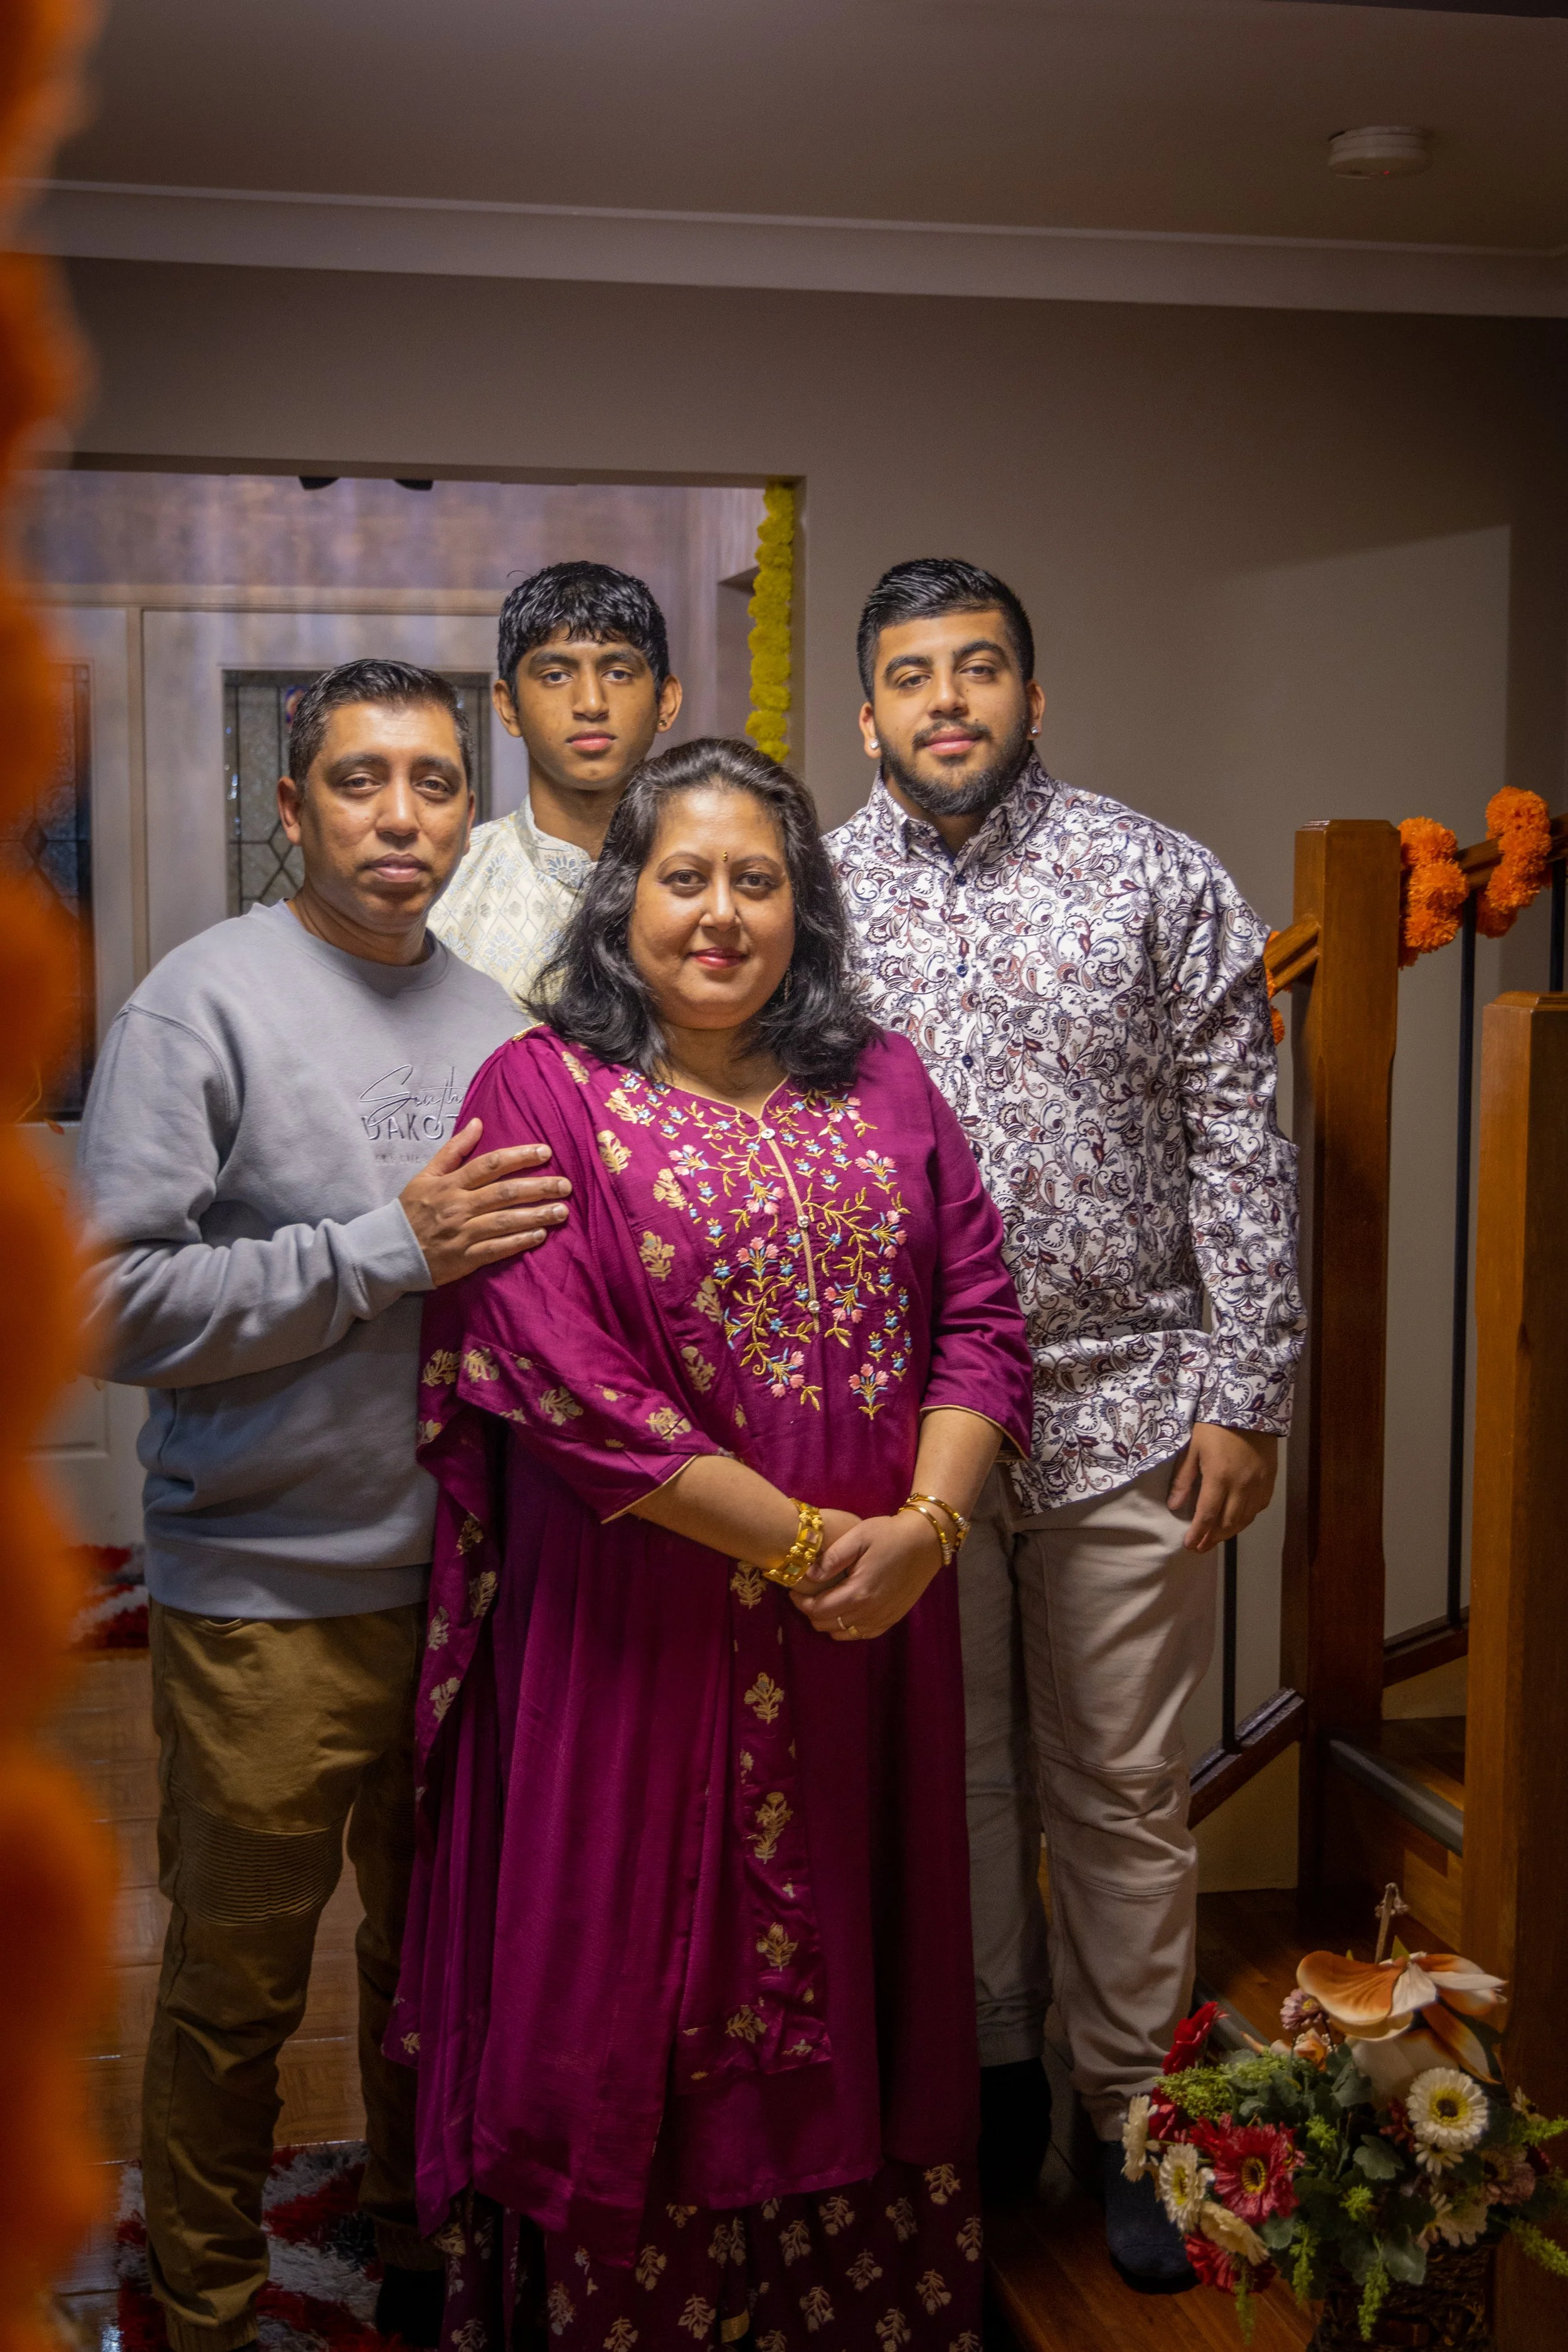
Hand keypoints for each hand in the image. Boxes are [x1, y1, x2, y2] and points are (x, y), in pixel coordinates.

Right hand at [400, 1118, 571, 1285]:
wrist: (389, 1250)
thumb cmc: (411, 1210)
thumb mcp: (426, 1175)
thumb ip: (453, 1150)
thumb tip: (478, 1122)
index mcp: (450, 1184)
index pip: (489, 1165)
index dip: (519, 1157)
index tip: (545, 1152)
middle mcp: (459, 1207)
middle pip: (504, 1193)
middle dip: (538, 1187)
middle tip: (565, 1185)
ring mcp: (462, 1233)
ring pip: (505, 1221)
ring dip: (536, 1215)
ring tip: (561, 1211)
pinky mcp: (465, 1258)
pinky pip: (497, 1249)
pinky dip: (519, 1242)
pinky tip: (540, 1236)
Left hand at [791, 1508, 944, 1641]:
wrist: (926, 1542)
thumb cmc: (889, 1534)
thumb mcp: (858, 1537)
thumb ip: (832, 1558)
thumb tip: (809, 1575)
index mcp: (859, 1591)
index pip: (819, 1610)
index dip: (801, 1603)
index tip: (793, 1591)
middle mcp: (870, 1611)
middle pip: (828, 1625)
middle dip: (811, 1613)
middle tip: (806, 1596)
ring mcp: (883, 1617)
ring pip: (844, 1633)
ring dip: (828, 1622)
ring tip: (824, 1603)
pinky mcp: (893, 1618)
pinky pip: (863, 1634)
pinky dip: (848, 1628)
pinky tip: (845, 1613)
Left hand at [1168, 1424, 1277, 1553]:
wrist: (1250, 1407)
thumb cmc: (1215, 1425)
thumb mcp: (1193, 1448)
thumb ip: (1184, 1479)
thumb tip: (1174, 1505)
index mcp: (1219, 1477)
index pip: (1207, 1515)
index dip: (1198, 1533)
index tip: (1189, 1545)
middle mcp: (1242, 1486)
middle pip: (1228, 1523)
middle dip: (1212, 1538)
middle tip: (1200, 1547)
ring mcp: (1259, 1484)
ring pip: (1245, 1519)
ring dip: (1229, 1533)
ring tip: (1215, 1539)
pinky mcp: (1270, 1480)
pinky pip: (1259, 1508)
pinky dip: (1246, 1519)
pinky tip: (1237, 1521)